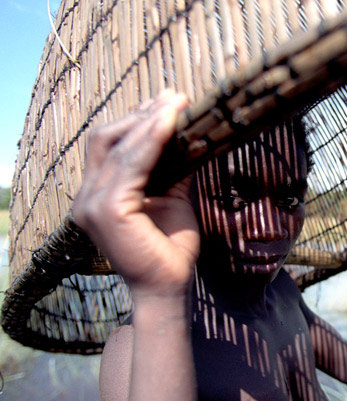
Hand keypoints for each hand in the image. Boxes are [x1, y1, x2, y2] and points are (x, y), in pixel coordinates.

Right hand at [73, 91, 198, 300]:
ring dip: (150, 121)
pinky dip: (152, 140)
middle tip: (176, 98)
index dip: (137, 120)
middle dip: (142, 115)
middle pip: (107, 139)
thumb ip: (172, 170)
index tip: (169, 102)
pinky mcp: (107, 209)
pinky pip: (131, 164)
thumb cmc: (170, 248)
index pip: (110, 146)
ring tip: (178, 103)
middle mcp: (87, 197)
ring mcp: (92, 203)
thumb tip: (188, 137)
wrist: (168, 286)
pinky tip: (171, 123)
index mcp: (98, 194)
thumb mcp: (172, 199)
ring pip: (118, 146)